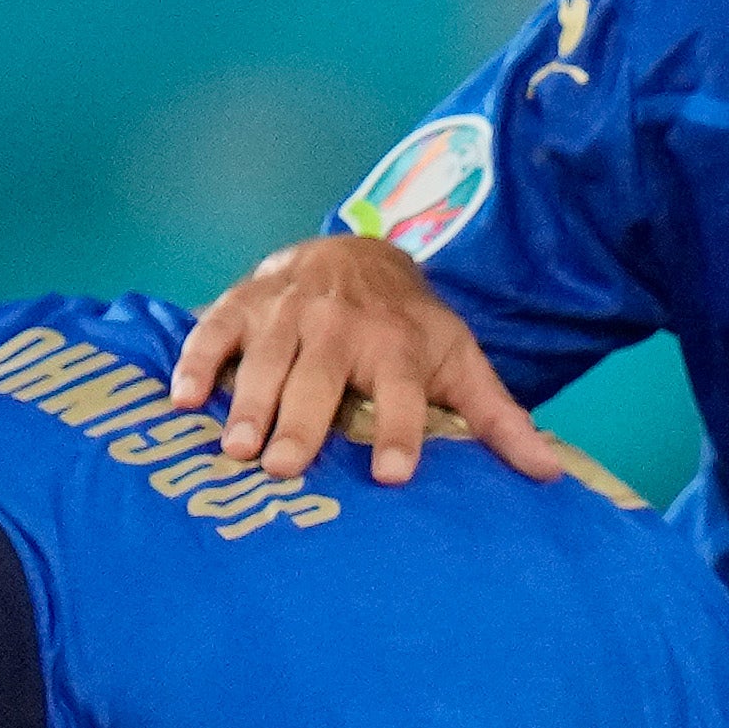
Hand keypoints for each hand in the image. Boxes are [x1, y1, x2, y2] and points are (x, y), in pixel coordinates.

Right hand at [165, 232, 597, 490]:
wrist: (356, 253)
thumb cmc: (411, 325)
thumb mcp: (461, 362)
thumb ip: (497, 418)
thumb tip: (548, 471)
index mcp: (398, 348)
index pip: (402, 396)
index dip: (398, 433)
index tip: (390, 475)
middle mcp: (341, 329)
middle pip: (322, 381)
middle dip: (303, 424)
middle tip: (282, 469)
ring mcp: (288, 314)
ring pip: (266, 362)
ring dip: (247, 404)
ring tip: (234, 449)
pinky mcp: (243, 304)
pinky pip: (214, 332)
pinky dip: (196, 361)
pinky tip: (180, 399)